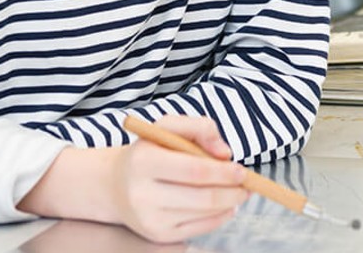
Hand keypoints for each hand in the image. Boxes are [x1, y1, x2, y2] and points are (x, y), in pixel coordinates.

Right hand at [17, 115, 247, 242]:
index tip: (241, 170)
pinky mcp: (158, 235)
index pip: (193, 170)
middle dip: (232, 191)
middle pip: (201, 198)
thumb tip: (224, 153)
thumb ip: (200, 127)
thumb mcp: (168, 127)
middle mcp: (142, 194)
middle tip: (246, 184)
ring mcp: (150, 219)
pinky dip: (219, 217)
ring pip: (203, 214)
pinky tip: (225, 206)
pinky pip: (199, 229)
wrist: (115, 184)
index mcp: (143, 162)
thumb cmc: (149, 151)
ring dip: (229, 203)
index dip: (222, 172)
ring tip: (238, 192)